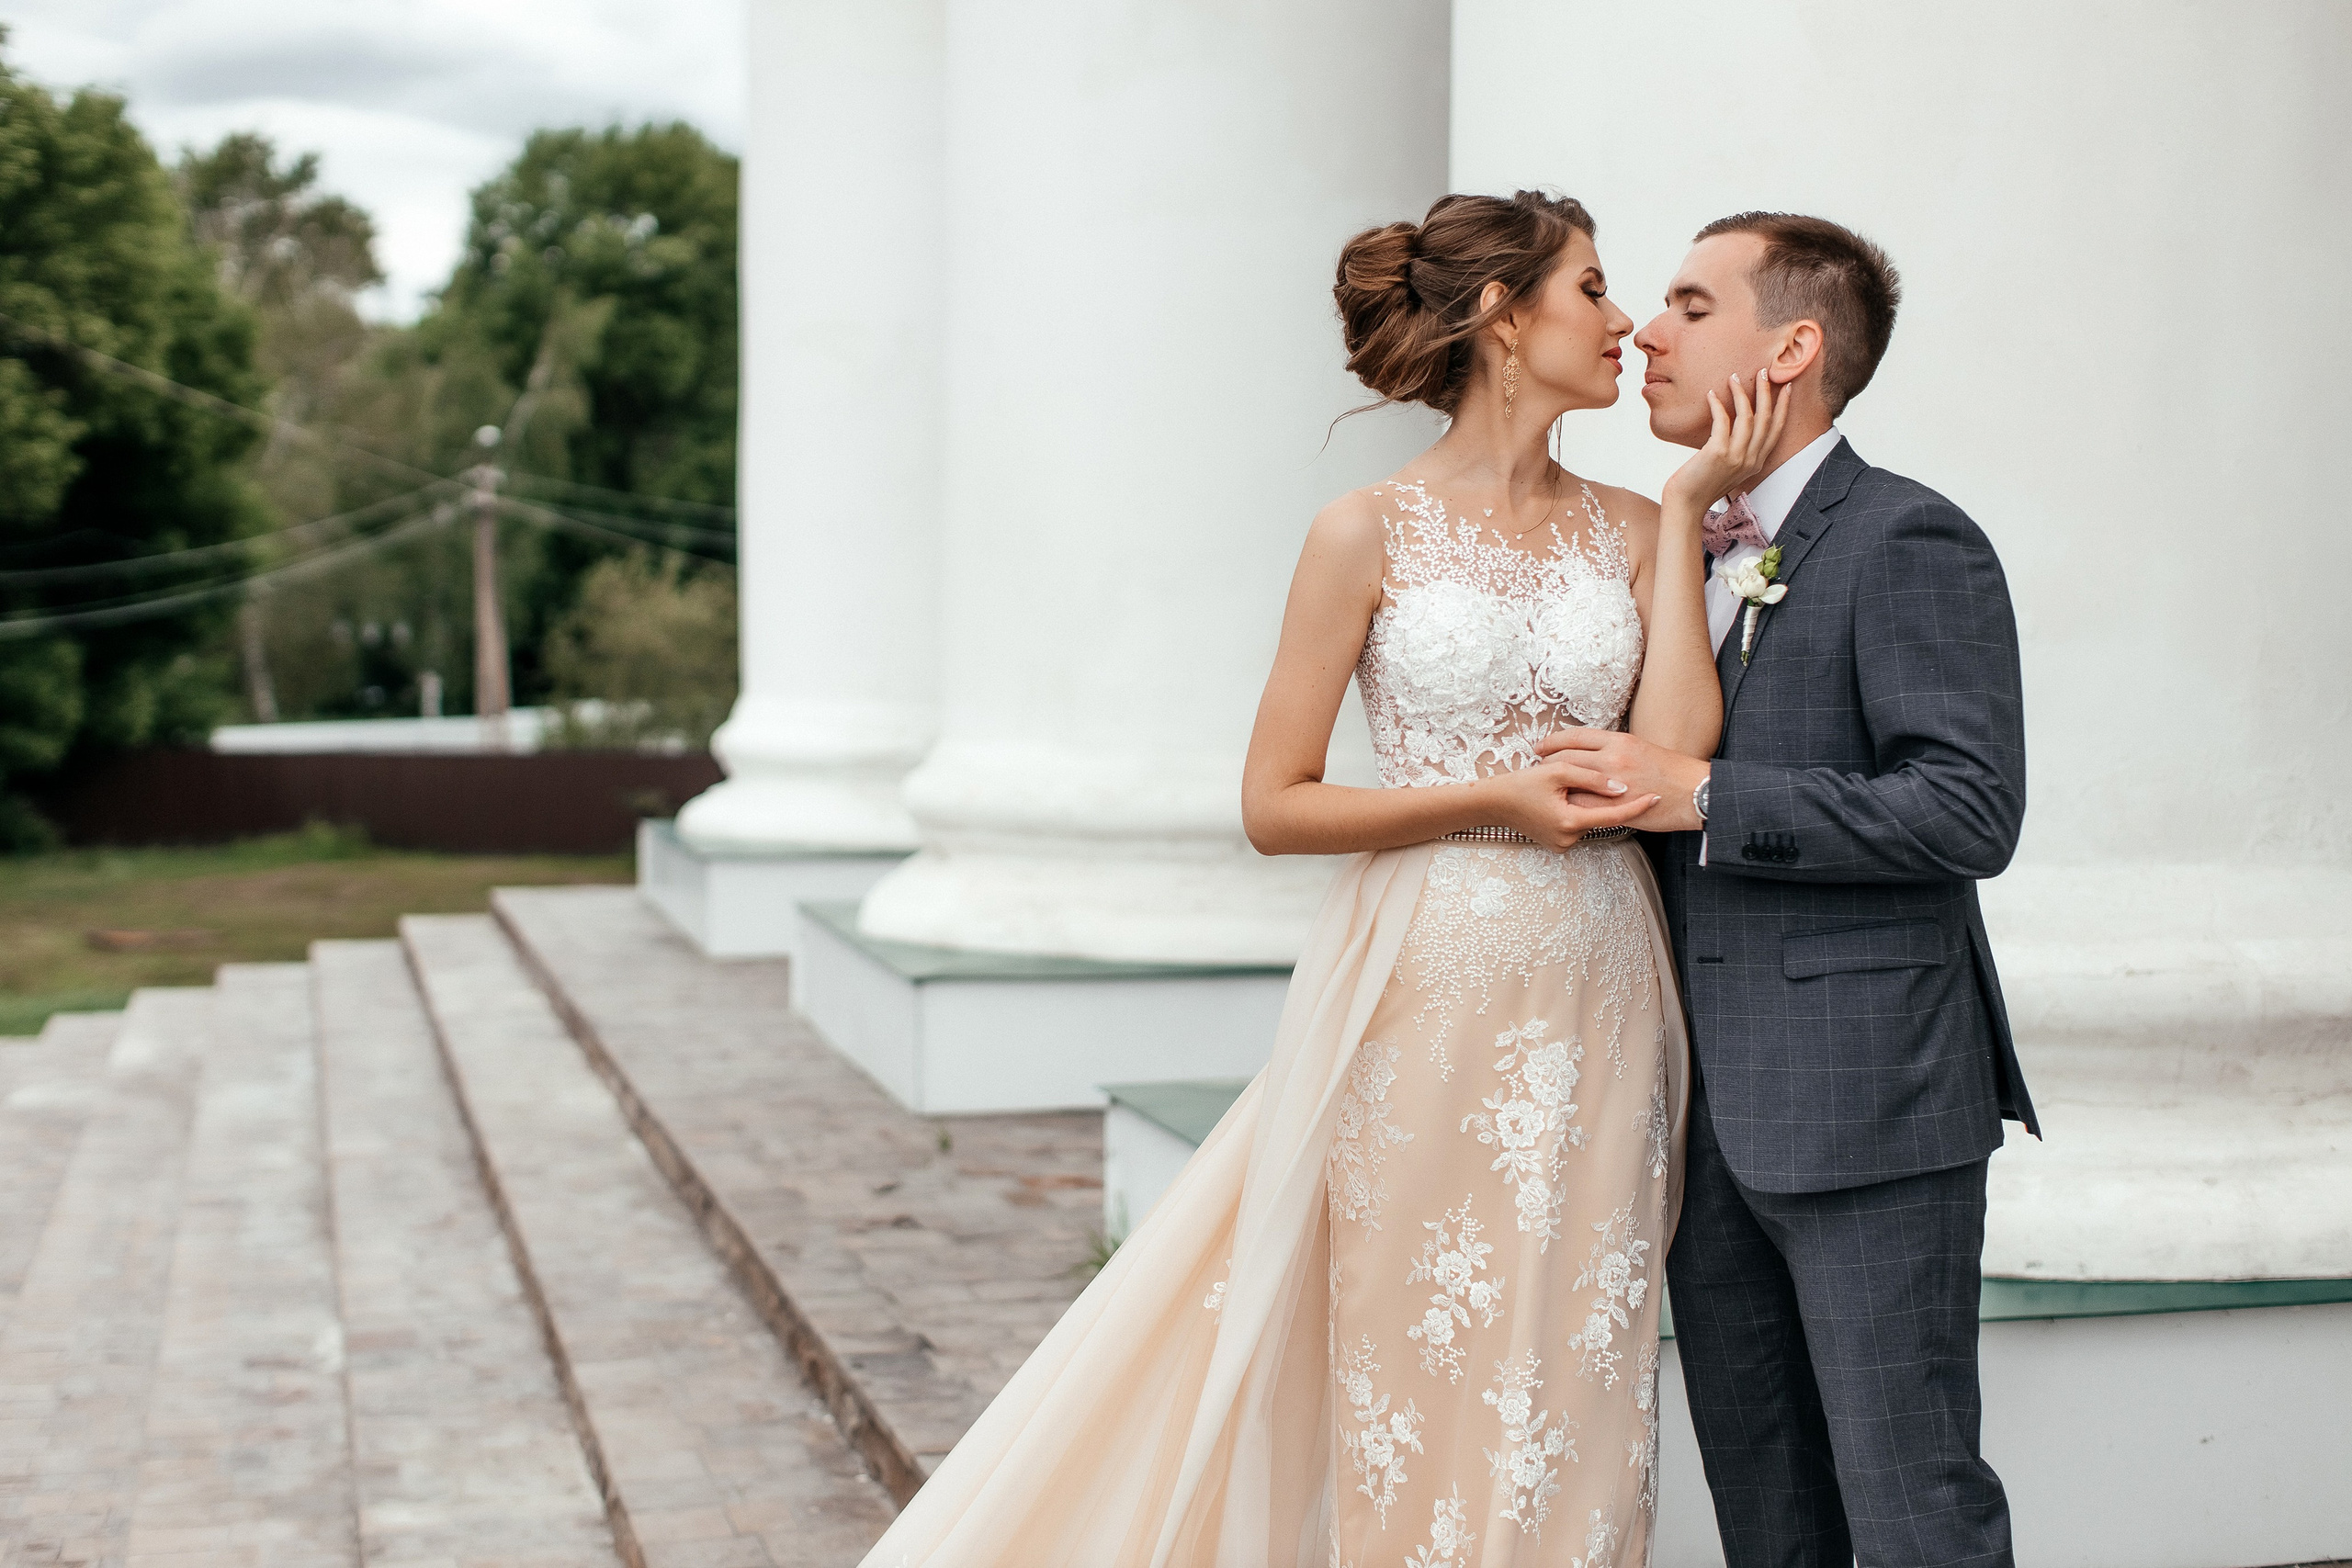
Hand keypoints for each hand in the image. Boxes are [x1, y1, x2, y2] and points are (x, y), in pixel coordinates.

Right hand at [1479, 758, 1658, 850]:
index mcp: (1570, 822)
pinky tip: (1560, 800)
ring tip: (1565, 789)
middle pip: (1600, 816)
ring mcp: (1562, 845)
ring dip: (1586, 805)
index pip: (1614, 815)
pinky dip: (1576, 812)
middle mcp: (1568, 839)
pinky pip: (1576, 825)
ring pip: (1588, 820)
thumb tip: (1622, 787)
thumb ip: (1592, 777)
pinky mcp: (1557, 844)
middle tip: (1589, 781)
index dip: (1637, 806)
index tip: (1656, 797)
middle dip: (1602, 800)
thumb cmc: (1521, 784)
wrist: (1492, 803)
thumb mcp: (1557, 771)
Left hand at [1534, 727, 1710, 831]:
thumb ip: (1618, 752)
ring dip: (1555, 784)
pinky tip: (1564, 805)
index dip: (1554, 741)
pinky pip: (1581, 803)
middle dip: (1547, 763)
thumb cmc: (1675, 773)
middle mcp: (1613, 757)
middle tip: (1538, 767)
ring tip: (1547, 787)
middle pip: (1565, 757)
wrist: (1697, 793)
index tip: (1541, 746)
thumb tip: (1598, 756)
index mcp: (1620, 741)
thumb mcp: (1644, 750)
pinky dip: (1570, 803)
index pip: (1576, 736)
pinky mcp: (1615, 805)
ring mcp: (1612, 782)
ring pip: (1569, 780)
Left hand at [1660, 366, 1790, 514]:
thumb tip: (1734, 423)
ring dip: (1742, 393)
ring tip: (1733, 377)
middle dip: (1767, 392)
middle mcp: (1751, 460)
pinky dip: (1717, 405)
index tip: (1787, 387)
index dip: (1783, 407)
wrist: (1685, 504)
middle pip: (1766, 418)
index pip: (1777, 430)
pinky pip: (1722, 421)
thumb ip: (1737, 450)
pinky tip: (1711, 394)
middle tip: (1763, 372)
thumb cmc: (1702, 484)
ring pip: (1748, 416)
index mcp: (1757, 463)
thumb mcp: (1728, 467)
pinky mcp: (1718, 453)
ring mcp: (1736, 457)